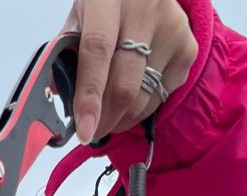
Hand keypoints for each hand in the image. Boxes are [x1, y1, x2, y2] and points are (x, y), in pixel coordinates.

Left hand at [62, 0, 197, 142]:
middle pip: (125, 83)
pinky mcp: (188, 48)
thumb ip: (66, 51)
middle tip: (92, 132)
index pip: (97, 51)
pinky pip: (161, 96)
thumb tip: (58, 94)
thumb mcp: (80, 16)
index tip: (84, 131)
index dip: (89, 97)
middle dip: (106, 120)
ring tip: (110, 114)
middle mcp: (146, 10)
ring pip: (144, 97)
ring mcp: (172, 28)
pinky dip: (142, 108)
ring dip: (122, 118)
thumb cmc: (107, 5)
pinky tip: (133, 96)